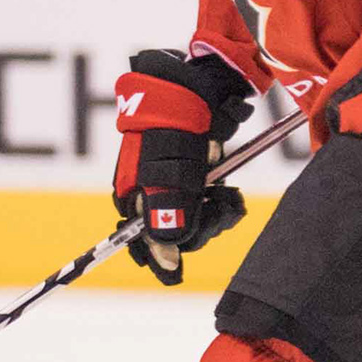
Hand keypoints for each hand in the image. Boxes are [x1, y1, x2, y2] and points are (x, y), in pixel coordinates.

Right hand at [112, 46, 253, 280]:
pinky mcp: (197, 177)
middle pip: (175, 232)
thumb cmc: (175, 128)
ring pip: (197, 219)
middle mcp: (151, 193)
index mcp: (134, 195)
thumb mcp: (171, 172)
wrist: (197, 88)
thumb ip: (168, 211)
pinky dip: (222, 198)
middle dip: (201, 225)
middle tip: (218, 206)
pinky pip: (210, 203)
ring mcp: (175, 185)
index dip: (160, 257)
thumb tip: (166, 253)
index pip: (144, 239)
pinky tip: (227, 188)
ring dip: (216, 210)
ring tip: (225, 193)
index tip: (174, 273)